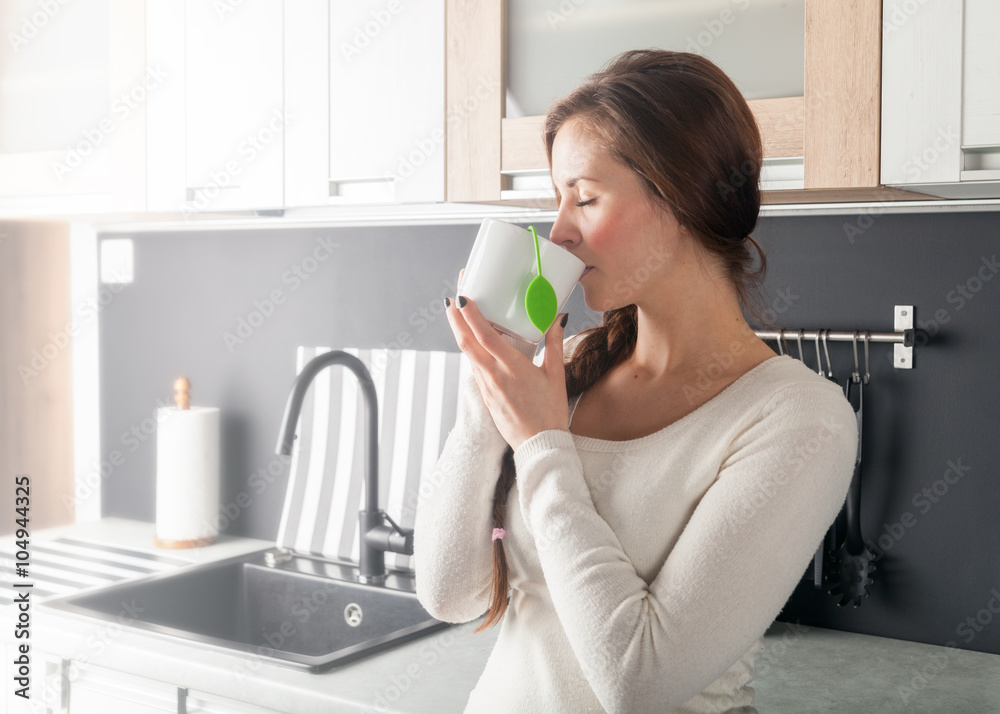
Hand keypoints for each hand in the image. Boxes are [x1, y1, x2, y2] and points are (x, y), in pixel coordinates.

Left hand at [445, 295, 568, 450]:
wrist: (539, 444)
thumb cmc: (550, 412)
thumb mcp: (556, 375)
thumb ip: (554, 343)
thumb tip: (557, 318)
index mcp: (513, 368)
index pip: (485, 336)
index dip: (471, 315)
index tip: (462, 298)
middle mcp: (495, 376)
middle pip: (467, 343)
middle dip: (456, 320)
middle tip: (450, 300)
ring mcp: (487, 387)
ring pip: (468, 355)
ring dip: (460, 334)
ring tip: (457, 316)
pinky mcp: (485, 396)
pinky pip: (475, 368)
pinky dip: (470, 351)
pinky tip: (472, 343)